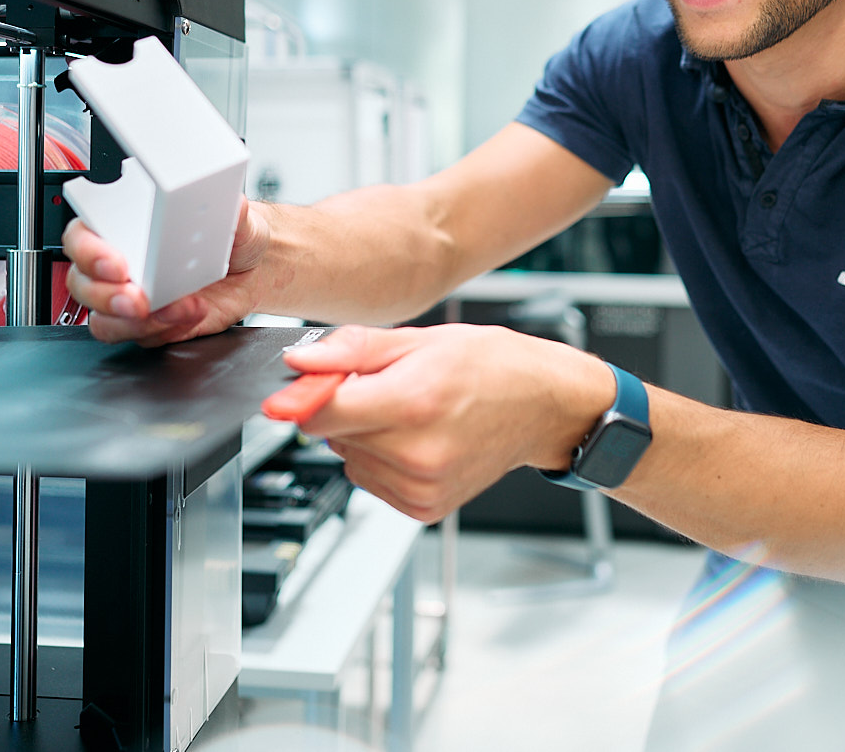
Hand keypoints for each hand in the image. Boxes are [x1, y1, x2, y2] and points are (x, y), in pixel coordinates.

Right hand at [63, 197, 271, 345]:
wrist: (251, 272)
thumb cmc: (232, 236)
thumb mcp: (238, 216)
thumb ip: (231, 210)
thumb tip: (232, 205)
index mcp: (124, 224)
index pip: (81, 235)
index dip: (89, 251)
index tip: (116, 262)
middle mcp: (119, 262)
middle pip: (83, 283)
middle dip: (107, 296)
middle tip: (139, 299)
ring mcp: (129, 297)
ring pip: (104, 320)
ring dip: (136, 322)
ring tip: (175, 310)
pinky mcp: (148, 324)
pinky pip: (140, 338)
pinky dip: (164, 331)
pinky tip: (189, 315)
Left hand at [284, 324, 615, 522]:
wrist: (544, 406)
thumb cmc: (493, 366)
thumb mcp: (421, 338)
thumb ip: (353, 350)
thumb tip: (301, 362)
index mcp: (414, 402)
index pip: (320, 414)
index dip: (310, 395)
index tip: (313, 383)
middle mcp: (417, 453)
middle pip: (331, 436)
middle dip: (346, 408)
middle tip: (390, 387)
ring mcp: (422, 486)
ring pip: (348, 459)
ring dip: (364, 436)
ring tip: (411, 413)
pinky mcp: (425, 507)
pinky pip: (370, 482)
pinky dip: (381, 460)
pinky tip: (416, 439)